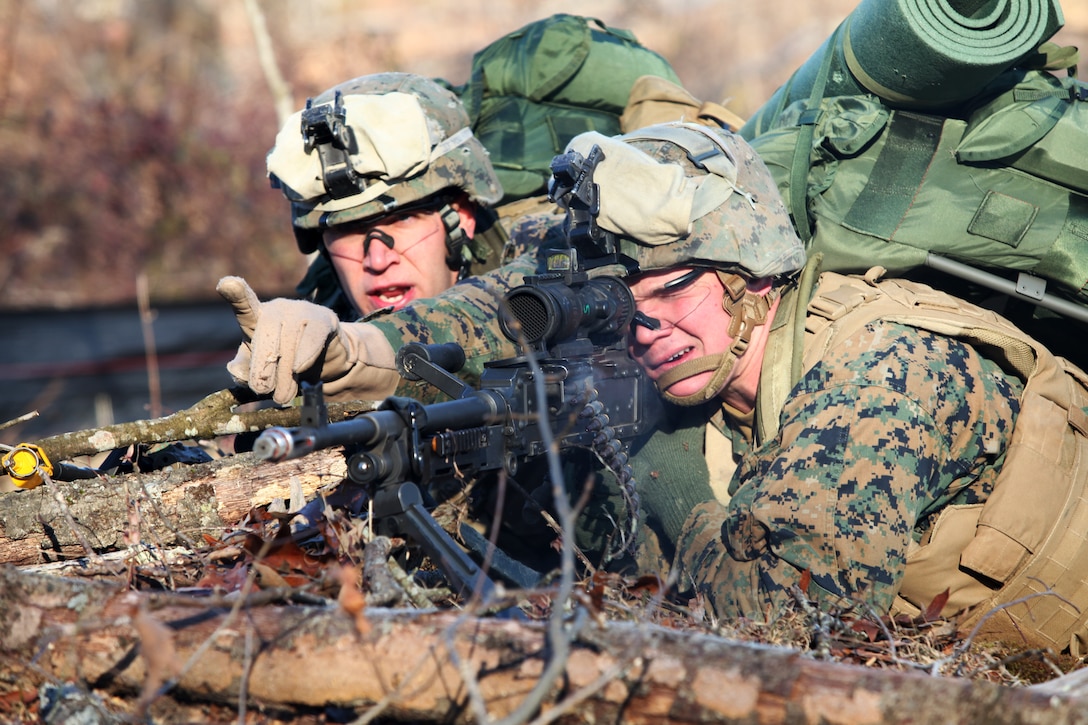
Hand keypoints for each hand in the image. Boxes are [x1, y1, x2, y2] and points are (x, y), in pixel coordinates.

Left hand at [217, 276, 355, 403]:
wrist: (325, 360)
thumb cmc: (284, 361)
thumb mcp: (259, 368)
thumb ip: (244, 369)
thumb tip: (236, 370)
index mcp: (256, 318)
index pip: (244, 306)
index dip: (236, 294)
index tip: (226, 284)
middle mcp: (277, 309)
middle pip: (266, 334)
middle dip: (263, 366)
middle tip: (262, 390)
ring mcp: (302, 311)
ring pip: (289, 341)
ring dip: (284, 373)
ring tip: (283, 396)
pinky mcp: (324, 318)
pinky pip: (312, 337)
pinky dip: (304, 355)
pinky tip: (299, 368)